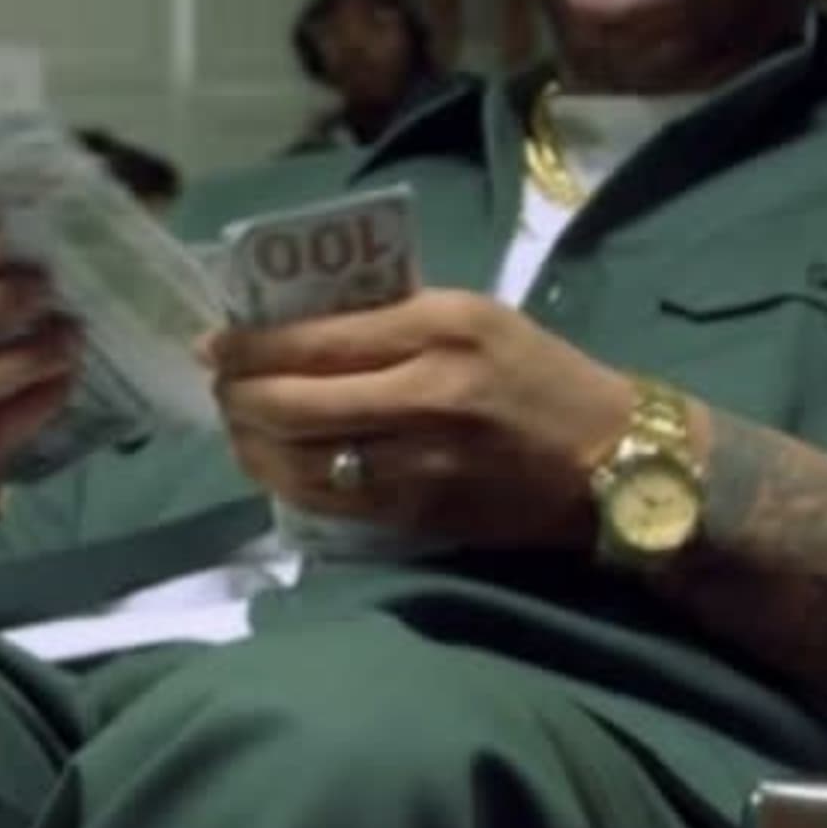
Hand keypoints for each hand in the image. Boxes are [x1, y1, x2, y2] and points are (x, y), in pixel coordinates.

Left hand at [212, 292, 635, 557]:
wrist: (611, 460)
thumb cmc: (538, 374)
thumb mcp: (472, 315)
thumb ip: (389, 315)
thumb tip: (297, 320)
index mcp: (438, 329)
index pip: (313, 338)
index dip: (248, 345)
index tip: (215, 342)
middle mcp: (423, 394)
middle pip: (290, 402)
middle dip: (236, 395)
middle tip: (220, 384)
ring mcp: (419, 462)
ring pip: (297, 460)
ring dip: (249, 444)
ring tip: (239, 425)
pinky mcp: (419, 512)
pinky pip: (327, 500)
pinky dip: (286, 480)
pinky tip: (276, 463)